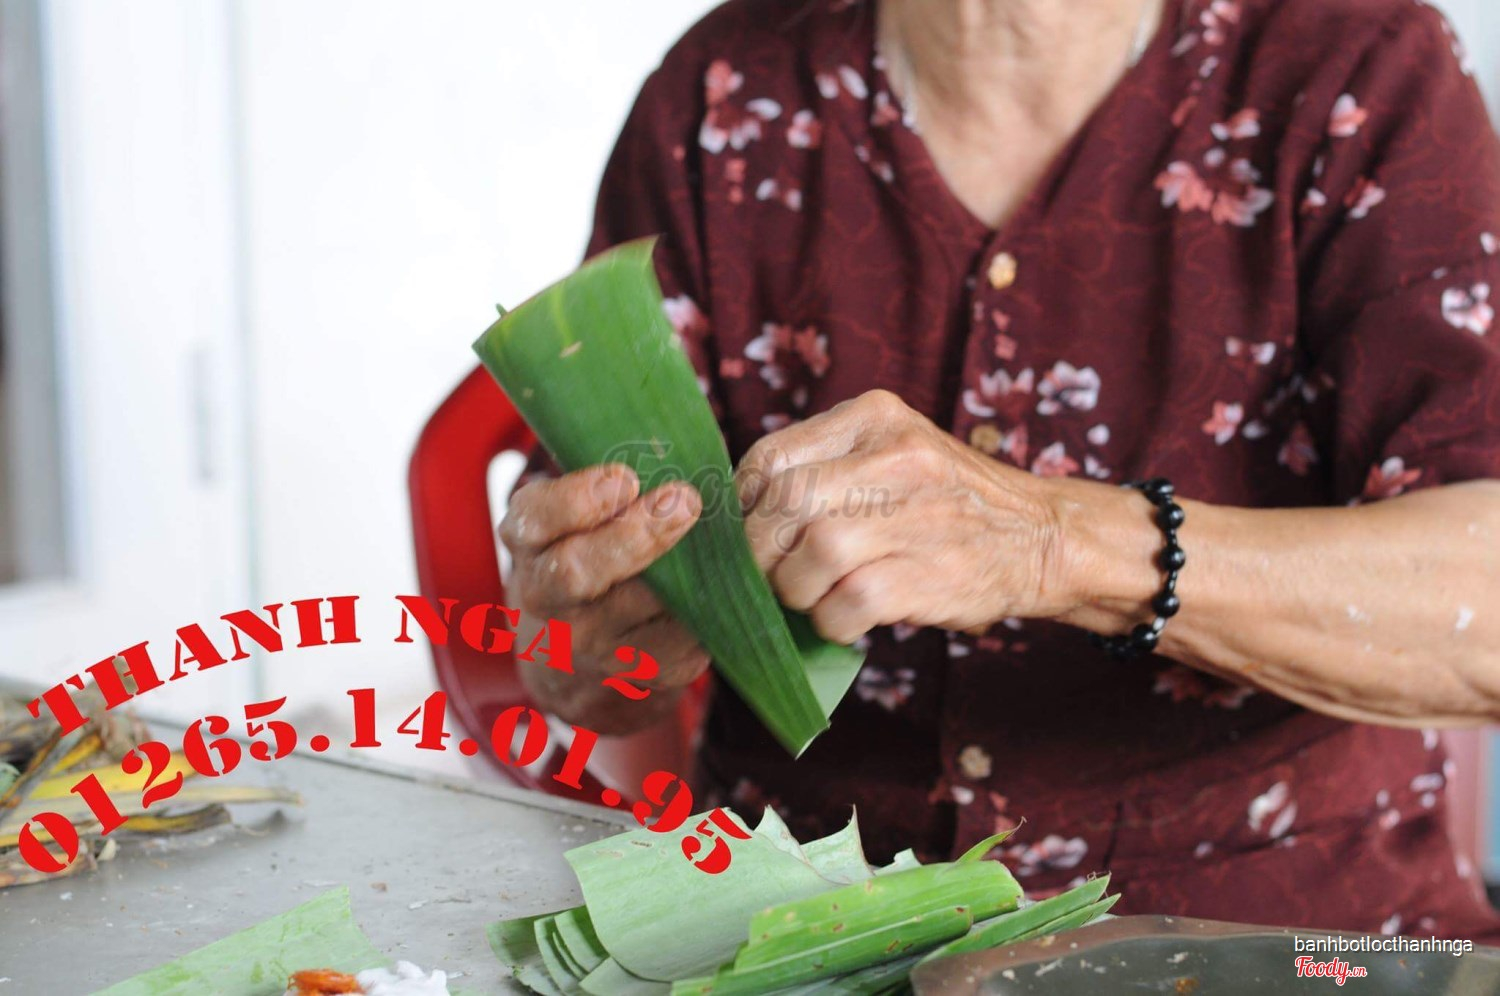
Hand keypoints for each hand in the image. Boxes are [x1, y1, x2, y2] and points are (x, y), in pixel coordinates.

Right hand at [501, 464, 709, 731]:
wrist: (571, 660)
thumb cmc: (586, 556)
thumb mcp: (571, 518)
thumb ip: (606, 487)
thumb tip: (680, 447)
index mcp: (530, 545)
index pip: (535, 521)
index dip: (577, 500)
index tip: (625, 477)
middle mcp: (548, 599)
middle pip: (578, 573)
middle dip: (634, 535)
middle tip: (684, 500)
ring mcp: (589, 644)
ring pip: (636, 610)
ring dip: (684, 572)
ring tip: (724, 539)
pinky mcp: (637, 676)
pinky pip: (679, 644)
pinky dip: (709, 613)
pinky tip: (728, 586)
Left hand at [735, 390, 1068, 643]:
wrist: (1044, 537)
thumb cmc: (949, 502)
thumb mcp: (895, 452)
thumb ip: (827, 467)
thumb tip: (741, 514)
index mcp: (876, 417)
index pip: (771, 457)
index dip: (744, 504)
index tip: (751, 531)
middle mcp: (896, 456)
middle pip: (784, 504)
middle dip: (761, 551)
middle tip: (773, 574)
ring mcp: (914, 515)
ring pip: (810, 553)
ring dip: (794, 589)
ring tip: (813, 596)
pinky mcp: (926, 574)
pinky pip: (845, 605)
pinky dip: (831, 622)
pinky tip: (847, 619)